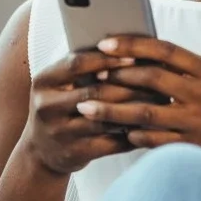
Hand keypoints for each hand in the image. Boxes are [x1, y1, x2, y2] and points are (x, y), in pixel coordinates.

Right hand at [24, 49, 153, 174]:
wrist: (40, 152)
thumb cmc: (62, 106)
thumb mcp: (62, 84)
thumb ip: (85, 67)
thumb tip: (128, 46)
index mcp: (44, 81)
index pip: (77, 64)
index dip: (107, 59)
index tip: (133, 56)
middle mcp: (46, 107)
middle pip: (95, 92)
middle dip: (129, 85)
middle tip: (158, 79)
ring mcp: (58, 133)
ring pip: (105, 119)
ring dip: (135, 109)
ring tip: (159, 101)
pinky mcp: (73, 154)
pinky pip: (110, 143)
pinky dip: (133, 134)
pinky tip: (151, 126)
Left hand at [75, 36, 200, 187]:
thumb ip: (185, 69)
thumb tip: (141, 51)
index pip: (166, 50)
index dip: (133, 45)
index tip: (106, 43)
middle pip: (153, 78)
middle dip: (118, 75)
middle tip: (93, 74)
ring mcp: (198, 123)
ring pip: (145, 112)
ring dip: (112, 109)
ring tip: (87, 106)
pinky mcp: (191, 150)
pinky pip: (152, 140)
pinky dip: (131, 134)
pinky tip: (115, 131)